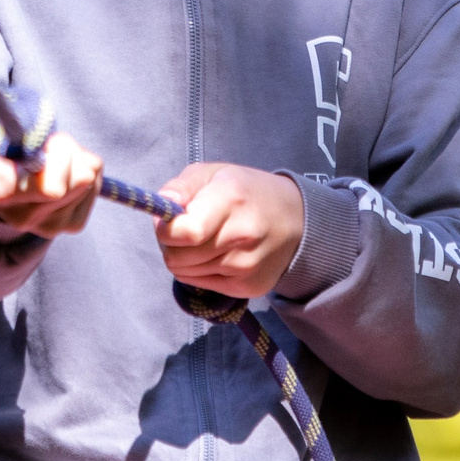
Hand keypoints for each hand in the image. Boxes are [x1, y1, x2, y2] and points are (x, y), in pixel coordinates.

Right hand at [0, 129, 101, 238]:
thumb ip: (18, 128)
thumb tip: (42, 129)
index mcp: (1, 192)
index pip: (53, 187)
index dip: (59, 155)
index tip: (46, 141)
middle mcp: (26, 216)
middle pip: (79, 180)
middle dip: (71, 152)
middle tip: (53, 142)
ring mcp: (50, 225)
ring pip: (89, 181)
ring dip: (78, 160)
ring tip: (54, 157)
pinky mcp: (70, 225)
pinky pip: (95, 189)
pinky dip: (86, 173)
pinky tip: (65, 171)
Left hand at [155, 165, 303, 297]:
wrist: (298, 221)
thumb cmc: (246, 191)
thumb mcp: (213, 173)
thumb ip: (180, 188)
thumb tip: (161, 208)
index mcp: (231, 200)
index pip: (185, 233)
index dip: (166, 229)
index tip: (169, 219)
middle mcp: (241, 237)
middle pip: (177, 257)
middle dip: (170, 243)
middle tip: (185, 229)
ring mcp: (246, 267)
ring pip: (185, 273)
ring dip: (184, 257)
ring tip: (203, 239)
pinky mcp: (249, 287)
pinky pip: (201, 284)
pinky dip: (199, 270)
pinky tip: (216, 254)